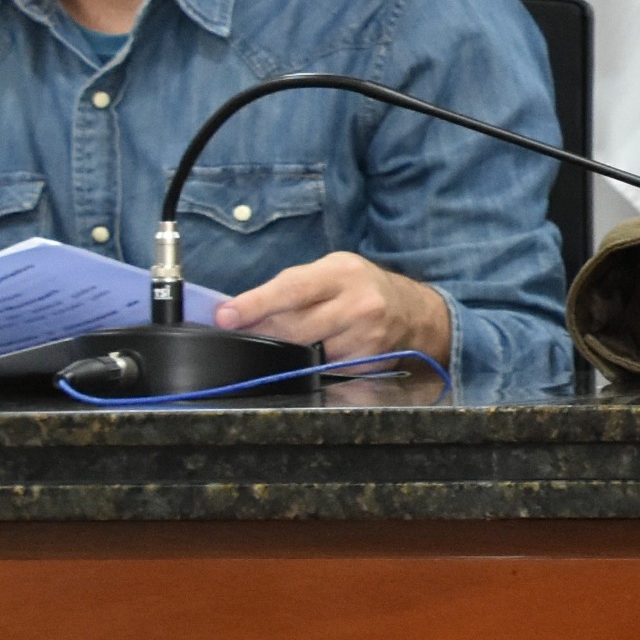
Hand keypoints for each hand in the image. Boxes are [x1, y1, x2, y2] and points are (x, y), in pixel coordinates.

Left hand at [210, 253, 454, 364]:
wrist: (414, 313)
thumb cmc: (362, 287)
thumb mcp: (332, 270)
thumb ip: (293, 285)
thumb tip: (242, 309)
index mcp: (343, 273)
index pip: (292, 289)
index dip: (255, 304)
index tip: (225, 316)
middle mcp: (359, 304)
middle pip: (295, 328)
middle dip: (263, 334)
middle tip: (242, 335)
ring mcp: (366, 338)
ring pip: (306, 353)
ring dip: (288, 351)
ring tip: (291, 341)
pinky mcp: (368, 364)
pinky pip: (325, 369)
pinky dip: (312, 363)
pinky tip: (318, 352)